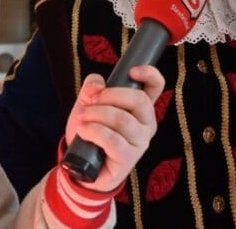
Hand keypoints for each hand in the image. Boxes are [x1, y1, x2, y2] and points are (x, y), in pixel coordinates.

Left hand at [63, 65, 164, 192]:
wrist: (80, 164)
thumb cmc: (89, 131)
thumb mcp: (87, 104)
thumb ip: (91, 89)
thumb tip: (97, 85)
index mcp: (141, 108)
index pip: (155, 87)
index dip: (149, 74)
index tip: (132, 71)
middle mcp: (146, 124)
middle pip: (139, 100)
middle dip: (110, 95)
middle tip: (91, 100)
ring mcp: (139, 143)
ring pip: (122, 120)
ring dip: (96, 115)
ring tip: (82, 118)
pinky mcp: (128, 159)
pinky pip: (113, 140)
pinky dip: (93, 132)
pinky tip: (83, 131)